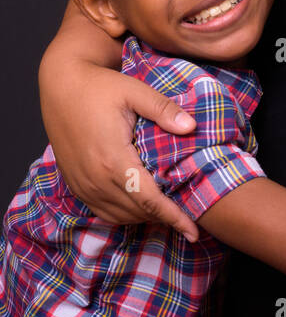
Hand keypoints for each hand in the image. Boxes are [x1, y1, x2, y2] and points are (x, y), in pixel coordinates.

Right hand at [40, 58, 199, 239]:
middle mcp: (95, 178)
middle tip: (188, 220)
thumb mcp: (135, 91)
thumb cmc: (100, 87)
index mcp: (113, 159)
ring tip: (168, 213)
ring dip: (145, 218)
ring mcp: (83, 184)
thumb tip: (192, 127)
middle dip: (164, 219)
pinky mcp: (75, 184)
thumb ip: (164, 110)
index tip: (194, 232)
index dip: (174, 218)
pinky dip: (124, 214)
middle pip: (137, 212)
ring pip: (119, 216)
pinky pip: (102, 211)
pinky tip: (140, 206)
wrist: (61, 84)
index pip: (150, 200)